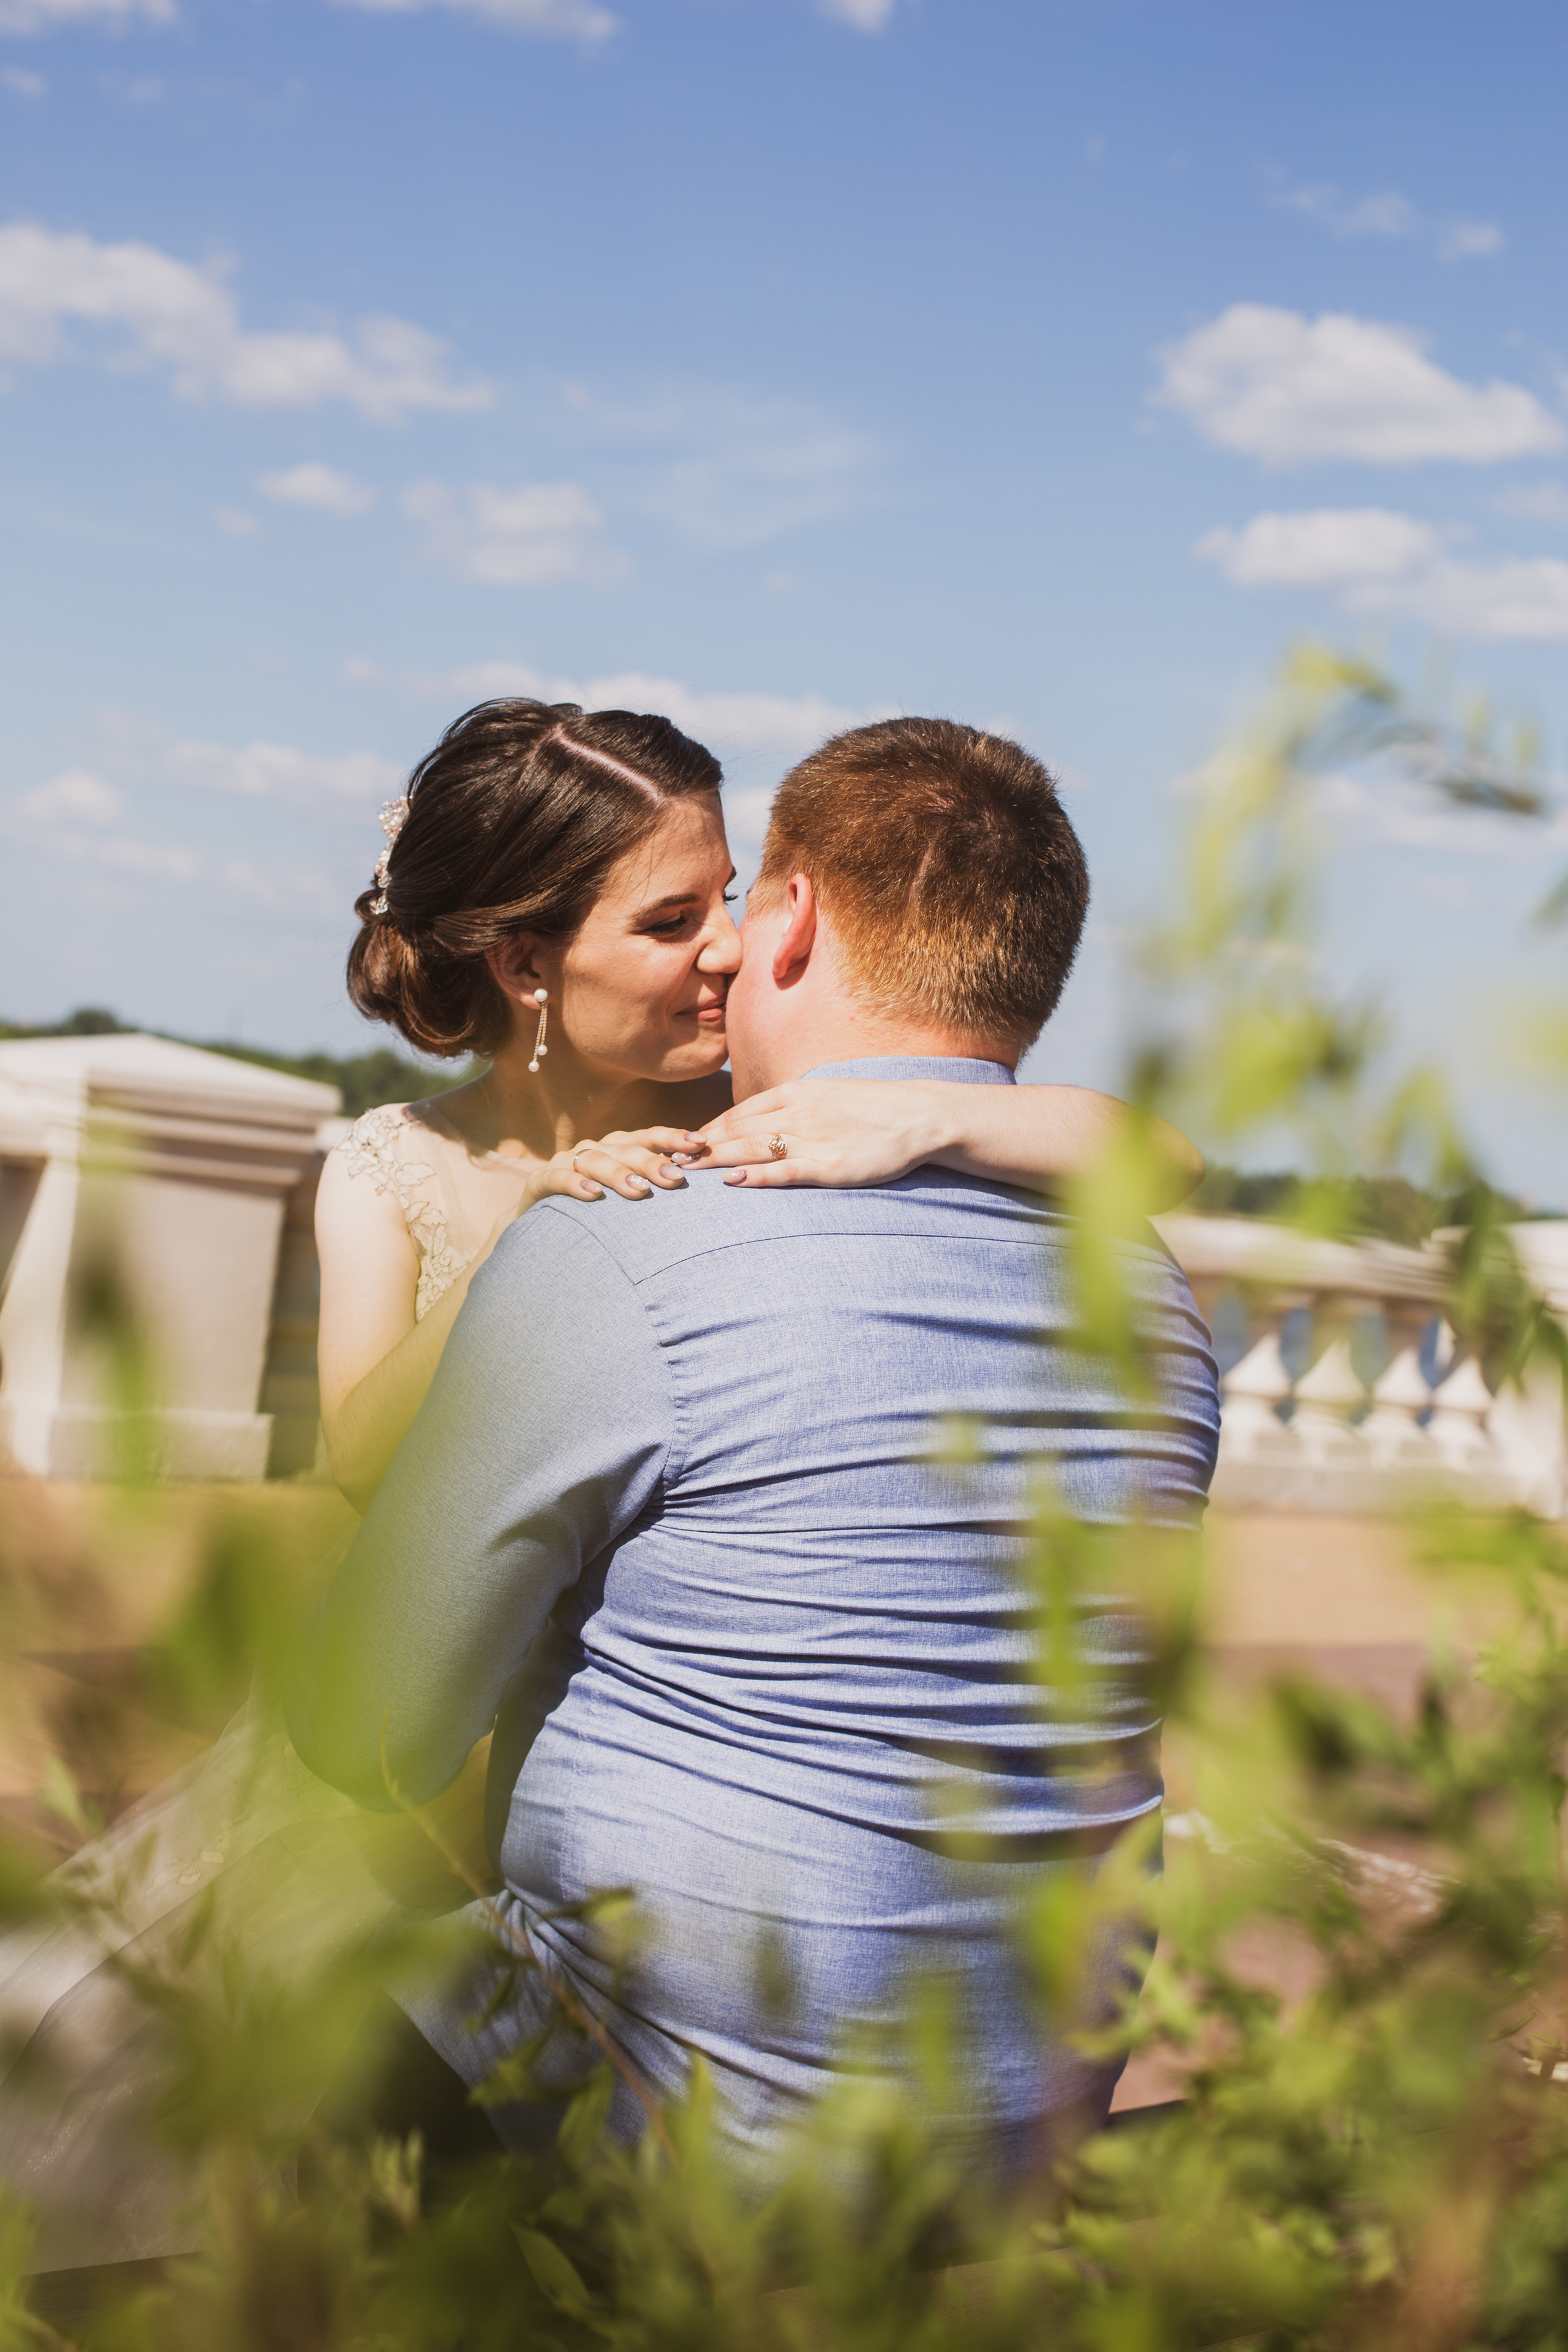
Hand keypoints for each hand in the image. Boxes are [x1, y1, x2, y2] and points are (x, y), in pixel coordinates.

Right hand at [523, 1127, 696, 1207]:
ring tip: (639, 1191)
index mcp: (617, 1148)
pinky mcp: (540, 1181)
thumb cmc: (594, 1208)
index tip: (700, 1144)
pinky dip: (575, 1184)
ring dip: (618, 1174)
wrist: (539, 1221)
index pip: (648, 1137)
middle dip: (651, 1162)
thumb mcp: (624, 1193)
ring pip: (594, 1160)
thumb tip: (694, 1184)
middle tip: (676, 1178)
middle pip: (625, 1149)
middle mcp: (594, 1149)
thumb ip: (652, 1183)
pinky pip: (558, 1178)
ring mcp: (565, 1163)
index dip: (673, 1138)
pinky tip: (593, 1195)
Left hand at [689, 1082, 949, 1187]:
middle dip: (699, 1146)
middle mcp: (797, 1113)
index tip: (682, 1143)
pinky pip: (784, 1170)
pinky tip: (731, 1181)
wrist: (919, 1115)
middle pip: (737, 1131)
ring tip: (685, 1171)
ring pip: (752, 1149)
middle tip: (668, 1160)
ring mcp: (812, 1139)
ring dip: (715, 1160)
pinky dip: (755, 1176)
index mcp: (796, 1092)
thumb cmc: (874, 1107)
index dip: (708, 1129)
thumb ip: (794, 1105)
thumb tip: (763, 1118)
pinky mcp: (828, 1165)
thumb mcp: (827, 1093)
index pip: (739, 1112)